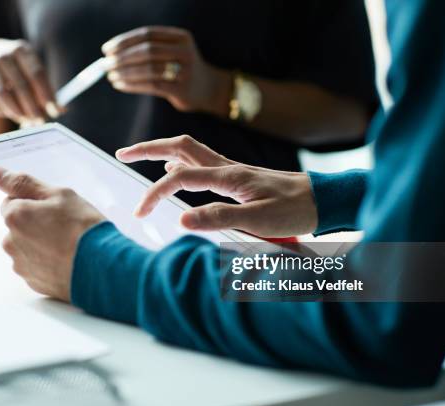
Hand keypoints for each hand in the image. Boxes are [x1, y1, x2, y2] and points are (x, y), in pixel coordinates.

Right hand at [0, 39, 63, 125]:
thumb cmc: (17, 68)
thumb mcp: (32, 71)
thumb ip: (46, 89)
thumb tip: (61, 110)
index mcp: (22, 50)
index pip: (37, 74)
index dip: (46, 95)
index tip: (54, 112)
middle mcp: (3, 54)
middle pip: (21, 85)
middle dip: (32, 107)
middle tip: (40, 121)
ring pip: (3, 94)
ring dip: (16, 111)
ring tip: (26, 120)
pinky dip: (1, 110)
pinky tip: (10, 113)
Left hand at [0, 167, 104, 300]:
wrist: (101, 267)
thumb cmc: (83, 230)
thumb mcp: (59, 195)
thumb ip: (23, 183)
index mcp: (15, 216)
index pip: (12, 201)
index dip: (34, 202)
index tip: (53, 208)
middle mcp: (11, 242)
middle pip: (18, 226)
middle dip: (36, 224)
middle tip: (64, 226)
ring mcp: (21, 265)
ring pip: (27, 247)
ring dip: (41, 244)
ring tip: (67, 245)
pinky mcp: (33, 282)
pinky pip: (36, 266)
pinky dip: (47, 262)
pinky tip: (66, 259)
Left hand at [102, 26, 231, 114]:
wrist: (208, 89)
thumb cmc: (180, 69)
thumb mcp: (171, 52)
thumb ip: (149, 49)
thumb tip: (111, 54)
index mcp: (181, 37)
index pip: (147, 34)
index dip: (124, 41)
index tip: (106, 49)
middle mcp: (185, 51)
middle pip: (147, 50)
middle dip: (122, 57)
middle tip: (105, 64)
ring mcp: (185, 70)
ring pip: (148, 69)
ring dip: (125, 73)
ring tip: (111, 76)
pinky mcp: (181, 89)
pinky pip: (151, 86)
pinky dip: (132, 85)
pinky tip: (120, 85)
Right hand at [116, 135, 317, 237]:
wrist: (322, 199)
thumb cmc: (294, 210)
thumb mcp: (259, 219)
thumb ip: (219, 217)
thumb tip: (181, 219)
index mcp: (227, 176)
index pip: (179, 178)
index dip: (155, 194)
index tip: (140, 213)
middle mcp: (226, 167)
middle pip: (179, 147)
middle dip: (148, 148)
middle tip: (122, 154)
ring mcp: (231, 170)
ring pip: (189, 151)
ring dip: (162, 152)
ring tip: (140, 158)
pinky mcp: (236, 176)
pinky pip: (201, 162)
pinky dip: (181, 163)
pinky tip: (177, 174)